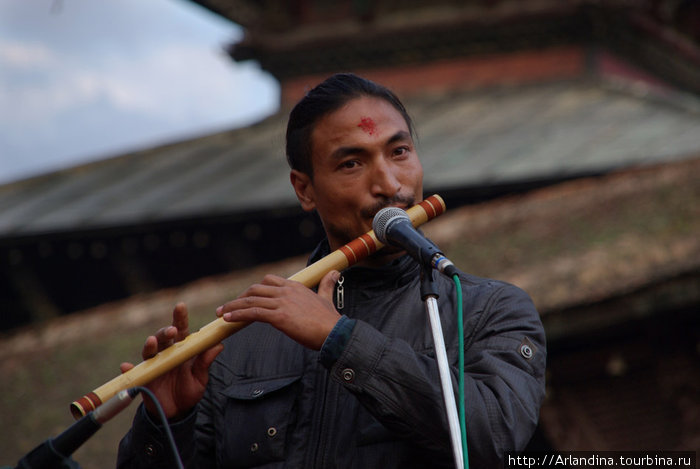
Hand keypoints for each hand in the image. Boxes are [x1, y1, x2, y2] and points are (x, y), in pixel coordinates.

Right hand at [119, 303, 223, 418]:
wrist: (177, 412)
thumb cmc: (189, 391)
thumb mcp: (201, 377)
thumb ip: (206, 362)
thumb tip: (218, 345)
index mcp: (181, 350)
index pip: (181, 330)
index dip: (180, 318)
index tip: (180, 306)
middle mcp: (166, 354)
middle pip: (163, 338)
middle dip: (166, 332)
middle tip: (172, 330)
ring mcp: (154, 365)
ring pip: (149, 351)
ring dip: (150, 345)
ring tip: (152, 341)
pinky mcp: (144, 379)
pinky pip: (135, 372)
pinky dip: (130, 369)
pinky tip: (126, 366)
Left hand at [217, 270, 341, 349]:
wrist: (335, 333)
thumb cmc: (330, 320)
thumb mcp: (327, 298)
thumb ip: (327, 285)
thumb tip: (334, 273)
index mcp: (295, 286)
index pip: (269, 281)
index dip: (254, 290)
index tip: (245, 298)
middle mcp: (286, 291)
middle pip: (256, 288)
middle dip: (240, 297)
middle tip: (229, 307)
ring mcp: (282, 303)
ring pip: (251, 300)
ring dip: (233, 307)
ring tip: (221, 314)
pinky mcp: (279, 316)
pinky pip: (253, 312)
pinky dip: (238, 315)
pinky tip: (228, 320)